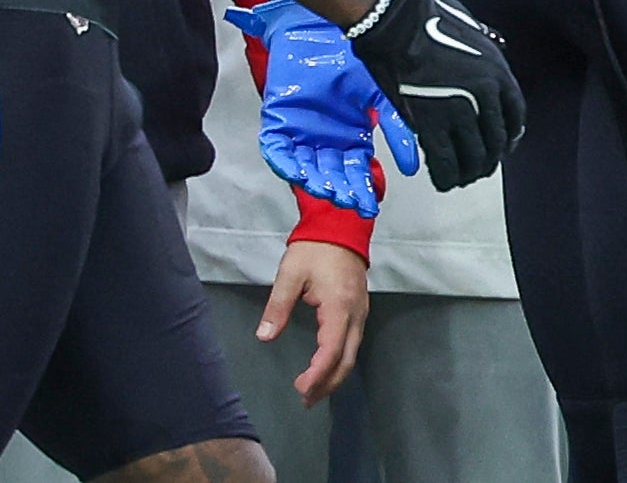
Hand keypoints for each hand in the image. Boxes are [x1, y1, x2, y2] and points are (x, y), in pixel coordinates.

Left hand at [226, 0, 420, 216]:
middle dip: (340, 189)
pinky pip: (277, 151)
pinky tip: (297, 170)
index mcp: (351, 135)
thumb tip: (413, 164)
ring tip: (326, 187)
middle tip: (348, 198)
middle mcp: (327, 139)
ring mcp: (301, 132)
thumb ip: (397, 128)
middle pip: (332, 174)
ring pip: (305, 168)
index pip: (357, 171)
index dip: (363, 189)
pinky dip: (285, 162)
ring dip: (314, 180)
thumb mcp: (380, 95)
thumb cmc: (349, 57)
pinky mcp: (278, 121)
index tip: (369, 204)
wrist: (320, 28)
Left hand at [254, 240, 367, 404]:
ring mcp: (361, 312)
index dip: (317, 374)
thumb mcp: (290, 274)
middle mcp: (355, 314)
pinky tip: (327, 367)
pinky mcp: (360, 309)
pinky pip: (353, 343)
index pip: (331, 351)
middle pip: (346, 360)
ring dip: (334, 375)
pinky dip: (340, 361)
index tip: (300, 389)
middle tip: (306, 400)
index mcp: (338, 307)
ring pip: (352, 353)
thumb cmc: (314, 249)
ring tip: (313, 392)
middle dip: (327, 384)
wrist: (341, 225)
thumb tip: (265, 337)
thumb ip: (277, 307)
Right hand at [345, 0, 527, 189]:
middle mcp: (484, 95)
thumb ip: (484, 44)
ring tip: (463, 176)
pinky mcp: (430, 125)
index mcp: (497, 72)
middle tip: (482, 166)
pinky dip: (446, 177)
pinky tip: (443, 179)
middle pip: (497, 142)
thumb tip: (489, 45)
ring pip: (475, 158)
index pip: (516, 115)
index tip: (505, 143)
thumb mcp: (472, 26)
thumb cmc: (426, 17)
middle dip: (490, 158)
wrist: (395, 23)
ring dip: (470, 172)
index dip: (511, 135)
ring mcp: (458, 112)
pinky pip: (444, 163)